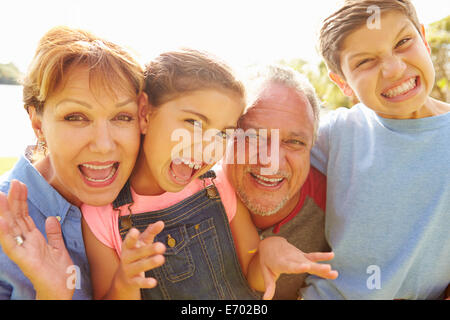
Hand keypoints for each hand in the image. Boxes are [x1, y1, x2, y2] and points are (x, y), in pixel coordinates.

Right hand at [0, 180, 73, 299]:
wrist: (61, 291)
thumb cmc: (58, 272)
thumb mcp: (58, 248)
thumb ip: (53, 233)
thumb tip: (50, 218)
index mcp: (33, 238)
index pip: (24, 216)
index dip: (22, 200)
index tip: (21, 185)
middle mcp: (26, 243)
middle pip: (17, 218)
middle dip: (15, 200)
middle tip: (15, 182)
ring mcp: (24, 251)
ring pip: (12, 229)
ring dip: (6, 212)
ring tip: (1, 196)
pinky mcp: (24, 261)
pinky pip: (13, 246)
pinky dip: (7, 234)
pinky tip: (3, 221)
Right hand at [112, 221, 165, 296]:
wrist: (124, 278)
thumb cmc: (136, 254)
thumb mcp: (142, 243)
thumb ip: (150, 232)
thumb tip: (161, 222)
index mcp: (128, 247)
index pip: (129, 241)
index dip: (131, 237)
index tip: (135, 231)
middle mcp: (126, 258)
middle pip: (137, 253)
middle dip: (149, 249)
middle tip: (161, 246)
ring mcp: (128, 270)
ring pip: (139, 266)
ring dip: (150, 263)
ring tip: (161, 259)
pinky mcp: (132, 282)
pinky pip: (138, 282)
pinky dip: (145, 282)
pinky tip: (153, 282)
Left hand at [258, 236, 337, 299]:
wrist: (270, 243)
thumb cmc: (267, 260)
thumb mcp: (266, 272)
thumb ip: (269, 286)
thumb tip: (265, 299)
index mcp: (281, 263)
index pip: (291, 266)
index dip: (298, 266)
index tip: (306, 267)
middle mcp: (292, 259)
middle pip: (305, 264)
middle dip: (316, 267)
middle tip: (328, 269)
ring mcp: (298, 256)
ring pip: (311, 261)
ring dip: (322, 266)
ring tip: (332, 270)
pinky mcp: (303, 255)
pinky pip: (313, 256)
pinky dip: (322, 256)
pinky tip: (332, 255)